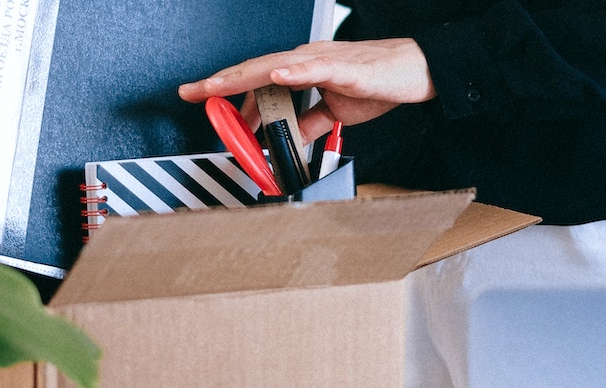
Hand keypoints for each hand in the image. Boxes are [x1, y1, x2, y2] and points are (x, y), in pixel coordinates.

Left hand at [178, 38, 435, 142]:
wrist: (415, 70)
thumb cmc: (378, 82)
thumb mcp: (335, 111)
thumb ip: (309, 123)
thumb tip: (286, 139)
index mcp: (301, 70)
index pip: (255, 79)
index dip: (225, 88)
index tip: (198, 97)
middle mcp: (305, 61)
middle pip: (253, 70)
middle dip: (219, 83)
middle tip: (190, 93)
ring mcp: (322, 61)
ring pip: (273, 66)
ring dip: (243, 77)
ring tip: (215, 86)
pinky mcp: (344, 68)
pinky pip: (314, 69)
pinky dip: (292, 72)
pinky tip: (274, 75)